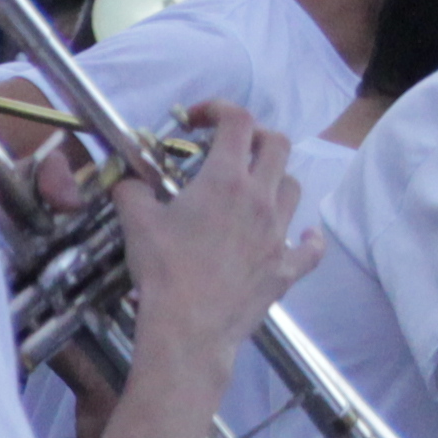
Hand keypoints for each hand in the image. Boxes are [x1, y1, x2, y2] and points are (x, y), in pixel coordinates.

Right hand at [108, 100, 312, 386]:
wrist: (189, 327)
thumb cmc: (163, 271)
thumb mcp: (137, 223)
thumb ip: (132, 191)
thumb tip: (127, 181)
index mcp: (226, 179)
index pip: (237, 121)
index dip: (219, 109)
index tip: (197, 120)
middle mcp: (260, 198)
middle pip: (278, 145)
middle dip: (256, 137)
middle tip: (232, 149)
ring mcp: (279, 232)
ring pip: (294, 186)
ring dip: (277, 179)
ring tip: (255, 190)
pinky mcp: (287, 267)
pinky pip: (311, 247)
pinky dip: (309, 238)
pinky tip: (303, 237)